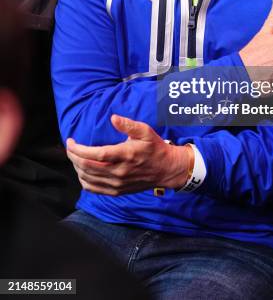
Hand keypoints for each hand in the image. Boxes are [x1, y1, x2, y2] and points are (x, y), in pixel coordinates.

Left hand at [66, 115, 192, 195]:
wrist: (166, 169)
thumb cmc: (155, 148)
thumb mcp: (145, 131)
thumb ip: (128, 124)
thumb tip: (113, 118)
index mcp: (124, 155)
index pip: (94, 155)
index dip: (78, 149)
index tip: (70, 141)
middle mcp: (118, 172)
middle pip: (86, 167)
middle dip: (73, 156)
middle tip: (69, 147)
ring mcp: (116, 184)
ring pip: (87, 178)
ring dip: (76, 167)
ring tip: (75, 156)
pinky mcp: (116, 191)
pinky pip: (93, 188)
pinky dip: (83, 180)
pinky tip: (82, 171)